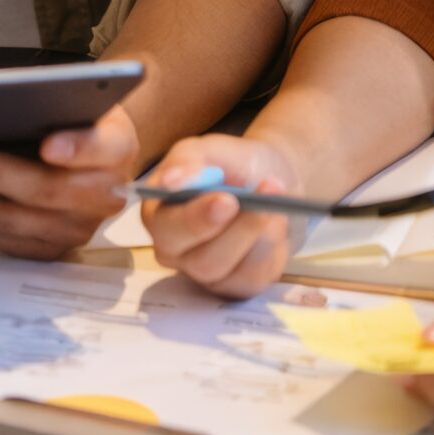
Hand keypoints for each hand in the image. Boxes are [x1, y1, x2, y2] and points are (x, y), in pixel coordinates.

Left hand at [0, 104, 139, 258]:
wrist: (86, 153)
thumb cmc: (65, 114)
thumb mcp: (66, 95)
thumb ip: (38, 96)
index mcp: (117, 148)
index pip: (103, 149)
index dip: (78, 149)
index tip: (48, 146)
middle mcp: (103, 197)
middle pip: (44, 191)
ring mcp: (74, 231)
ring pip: (11, 222)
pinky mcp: (44, 251)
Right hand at [142, 132, 301, 296]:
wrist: (271, 179)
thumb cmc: (233, 164)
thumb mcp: (210, 149)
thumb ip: (187, 160)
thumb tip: (169, 181)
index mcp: (159, 214)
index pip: (168, 228)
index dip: (197, 219)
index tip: (228, 200)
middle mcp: (175, 250)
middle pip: (201, 261)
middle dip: (237, 232)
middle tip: (263, 205)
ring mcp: (204, 272)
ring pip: (232, 272)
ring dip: (259, 236)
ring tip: (274, 205)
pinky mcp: (234, 285)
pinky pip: (254, 279)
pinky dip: (271, 250)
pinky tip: (274, 226)